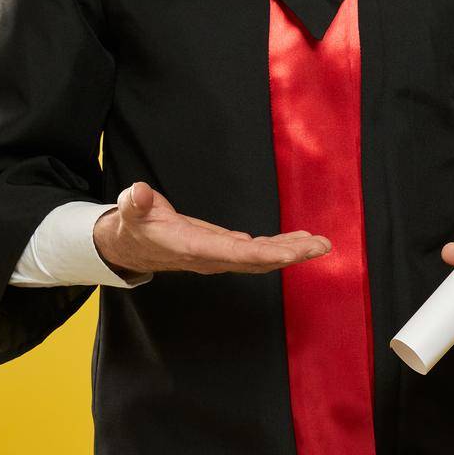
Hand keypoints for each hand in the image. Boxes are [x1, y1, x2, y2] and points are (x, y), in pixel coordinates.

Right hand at [94, 182, 332, 277]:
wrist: (133, 246)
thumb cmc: (135, 226)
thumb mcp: (131, 211)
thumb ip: (136, 203)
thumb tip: (138, 193)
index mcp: (193, 248)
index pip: (236, 255)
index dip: (266, 254)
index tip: (292, 252)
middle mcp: (212, 257)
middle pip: (258, 261)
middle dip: (291, 255)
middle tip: (322, 246)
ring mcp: (220, 256)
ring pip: (262, 259)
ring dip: (292, 251)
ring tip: (320, 243)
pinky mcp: (224, 249)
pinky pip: (257, 252)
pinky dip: (280, 247)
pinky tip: (298, 241)